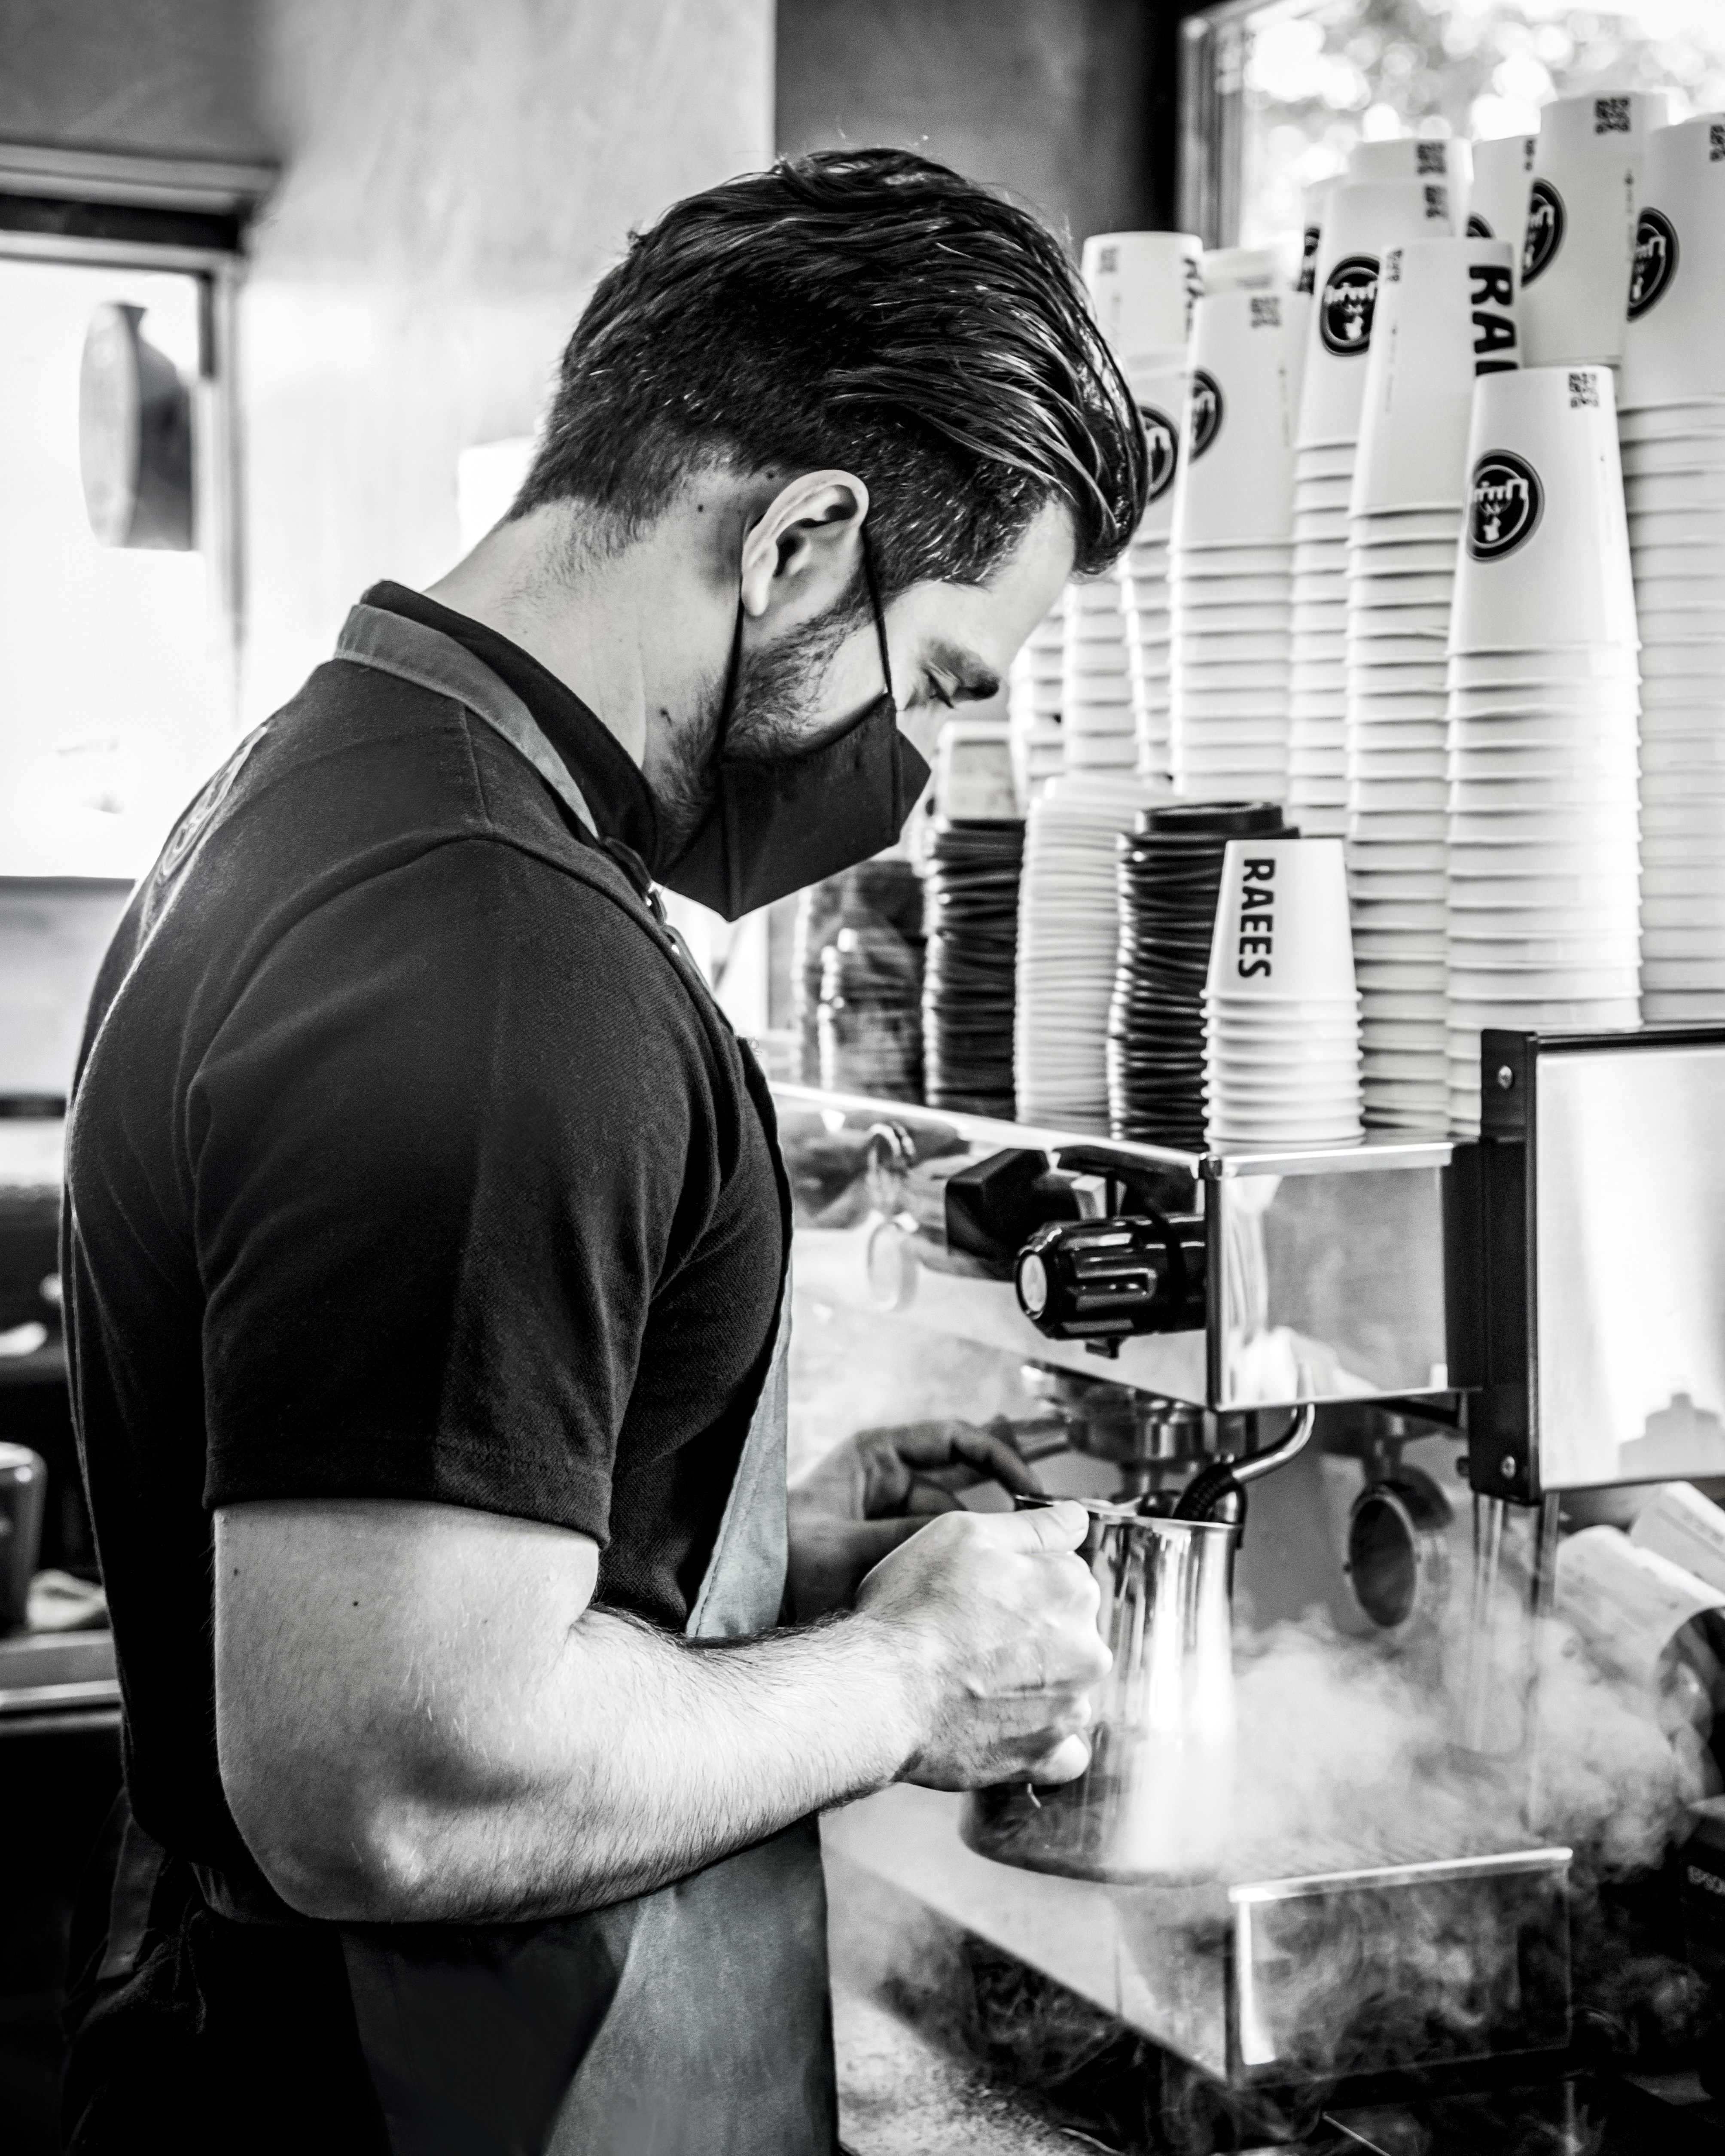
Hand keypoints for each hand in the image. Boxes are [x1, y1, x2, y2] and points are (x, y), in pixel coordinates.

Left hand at [787, 1419, 1042, 1620]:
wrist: (749, 1601)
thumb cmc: (781, 1562)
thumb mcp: (849, 1548)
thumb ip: (910, 1542)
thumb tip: (975, 1539)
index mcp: (877, 1457)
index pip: (955, 1441)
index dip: (999, 1458)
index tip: (1029, 1487)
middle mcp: (890, 1482)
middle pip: (961, 1488)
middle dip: (988, 1517)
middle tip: (1029, 1543)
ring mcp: (893, 1518)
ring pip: (953, 1531)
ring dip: (964, 1555)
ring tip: (976, 1582)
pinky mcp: (895, 1555)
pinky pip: (937, 1556)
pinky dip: (952, 1572)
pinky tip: (969, 1592)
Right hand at [854, 1499, 1109, 1790]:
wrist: (880, 1692)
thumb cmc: (914, 1609)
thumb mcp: (965, 1533)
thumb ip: (1035, 1525)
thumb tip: (1078, 1519)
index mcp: (1072, 1588)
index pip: (1064, 1574)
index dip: (1019, 1578)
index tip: (983, 1591)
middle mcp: (1086, 1649)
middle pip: (1068, 1630)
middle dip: (1031, 1630)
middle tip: (971, 1636)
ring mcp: (1068, 1708)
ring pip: (1063, 1686)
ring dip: (1033, 1682)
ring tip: (974, 1680)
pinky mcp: (1043, 1757)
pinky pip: (1063, 1750)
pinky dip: (1040, 1737)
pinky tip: (1003, 1724)